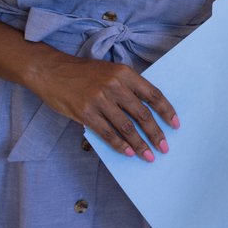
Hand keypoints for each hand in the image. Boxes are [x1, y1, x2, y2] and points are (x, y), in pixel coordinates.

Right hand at [27, 50, 178, 161]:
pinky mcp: (85, 113)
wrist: (52, 71)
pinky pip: (107, 133)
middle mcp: (114, 85)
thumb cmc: (84, 73)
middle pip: (142, 113)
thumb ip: (127, 87)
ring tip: (148, 155)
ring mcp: (99, 99)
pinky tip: (129, 152)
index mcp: (124, 73)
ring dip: (139, 144)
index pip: (152, 94)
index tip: (175, 124)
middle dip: (156, 133)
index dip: (166, 111)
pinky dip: (120, 145)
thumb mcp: (110, 71)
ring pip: (126, 126)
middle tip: (164, 147)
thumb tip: (146, 111)